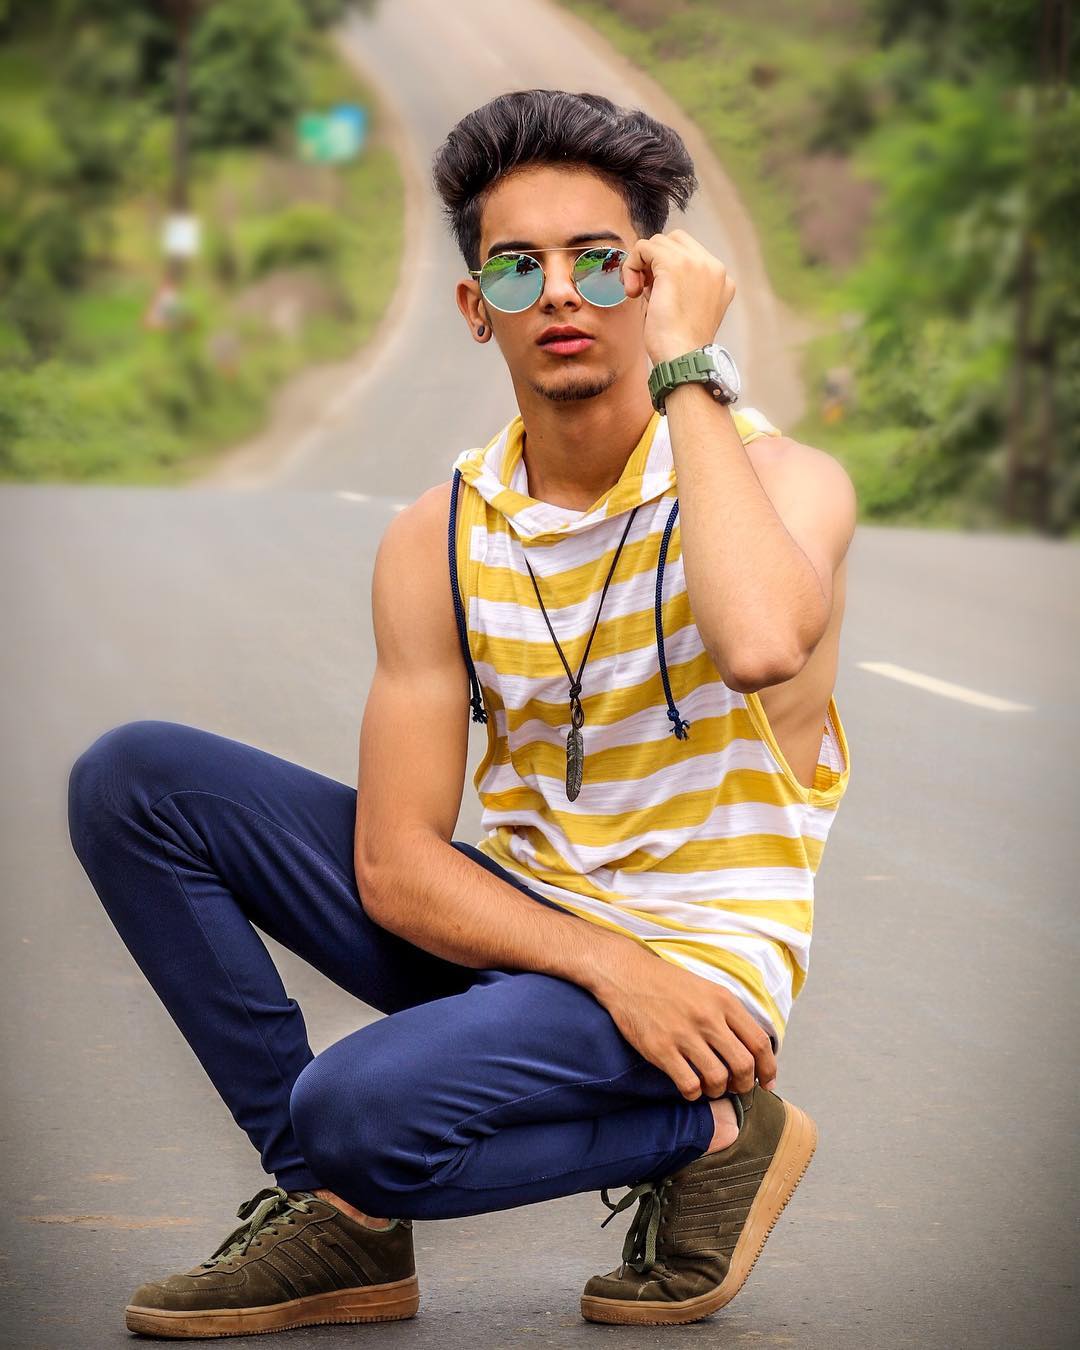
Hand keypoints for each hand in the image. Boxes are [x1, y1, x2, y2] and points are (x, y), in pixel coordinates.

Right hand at [590, 942, 777, 1099]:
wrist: (626, 974)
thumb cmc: (668, 983)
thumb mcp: (707, 989)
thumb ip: (730, 1015)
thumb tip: (752, 1048)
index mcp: (723, 1001)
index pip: (759, 1042)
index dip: (768, 1068)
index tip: (766, 1083)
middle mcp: (707, 1018)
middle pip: (743, 1065)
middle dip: (744, 1084)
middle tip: (736, 1088)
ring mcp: (683, 1034)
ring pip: (718, 1079)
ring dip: (718, 1090)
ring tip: (710, 1086)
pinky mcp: (660, 1049)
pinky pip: (689, 1085)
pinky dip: (694, 1093)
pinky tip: (689, 1087)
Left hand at [621, 228, 735, 365]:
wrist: (683, 358)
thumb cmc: (680, 346)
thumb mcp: (689, 310)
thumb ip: (682, 287)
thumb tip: (653, 273)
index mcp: (721, 279)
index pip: (689, 254)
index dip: (666, 270)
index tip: (657, 294)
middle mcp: (713, 266)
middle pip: (675, 241)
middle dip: (655, 261)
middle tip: (646, 289)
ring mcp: (696, 262)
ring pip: (658, 242)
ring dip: (642, 265)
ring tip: (640, 293)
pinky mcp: (673, 264)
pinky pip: (644, 247)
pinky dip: (632, 265)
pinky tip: (633, 291)